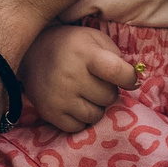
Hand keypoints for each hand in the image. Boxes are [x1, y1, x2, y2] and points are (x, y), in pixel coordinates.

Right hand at [21, 24, 141, 132]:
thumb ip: (117, 57)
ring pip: (95, 115)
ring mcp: (59, 97)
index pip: (117, 72)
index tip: (128, 78)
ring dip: (95, 106)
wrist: (33, 52)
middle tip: (96, 82)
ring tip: (85, 93)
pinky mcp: (50, 113)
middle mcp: (71, 76)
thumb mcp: (95, 39)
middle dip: (107, 91)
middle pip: (108, 97)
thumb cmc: (73, 46)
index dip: (129, 78)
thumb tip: (134, 82)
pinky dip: (80, 118)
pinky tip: (74, 104)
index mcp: (86, 55)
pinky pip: (78, 127)